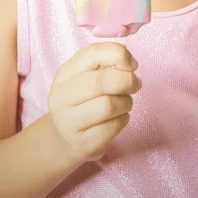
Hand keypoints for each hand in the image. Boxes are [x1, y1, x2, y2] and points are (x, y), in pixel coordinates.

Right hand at [48, 42, 141, 163]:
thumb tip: (129, 61)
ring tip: (124, 102)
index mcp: (64, 74)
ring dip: (126, 101)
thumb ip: (105, 63)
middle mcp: (61, 97)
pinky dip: (123, 119)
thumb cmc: (82, 100)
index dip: (118, 55)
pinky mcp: (83, 144)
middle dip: (127, 80)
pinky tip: (118, 118)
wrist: (64, 139)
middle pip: (101, 82)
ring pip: (109, 105)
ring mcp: (69, 122)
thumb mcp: (86, 76)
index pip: (92, 54)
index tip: (132, 64)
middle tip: (135, 84)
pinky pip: (113, 127)